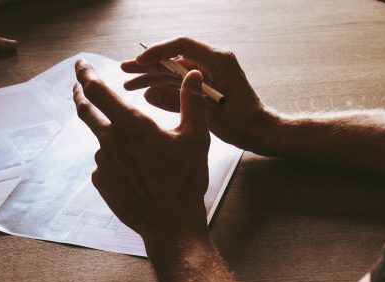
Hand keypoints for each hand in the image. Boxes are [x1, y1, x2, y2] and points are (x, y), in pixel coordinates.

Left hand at [72, 59, 210, 244]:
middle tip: (77, 85)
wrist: (171, 225)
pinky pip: (105, 163)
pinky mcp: (101, 181)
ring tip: (141, 153)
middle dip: (80, 94)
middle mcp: (111, 141)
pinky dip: (116, 160)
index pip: (98, 91)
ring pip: (102, 139)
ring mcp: (103, 163)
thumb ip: (192, 102)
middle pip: (86, 111)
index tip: (80, 64)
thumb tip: (192, 74)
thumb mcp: (195, 137)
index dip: (86, 74)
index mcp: (132, 125)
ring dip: (112, 136)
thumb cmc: (185, 181)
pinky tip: (136, 172)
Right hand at [122, 37, 282, 154]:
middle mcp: (212, 62)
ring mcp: (207, 74)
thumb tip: (149, 93)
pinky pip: (179, 83)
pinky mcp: (204, 86)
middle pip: (174, 58)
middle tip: (124, 70)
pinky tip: (145, 93)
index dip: (158, 51)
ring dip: (151, 77)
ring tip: (128, 83)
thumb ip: (178, 101)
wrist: (260, 132)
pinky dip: (162, 87)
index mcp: (218, 60)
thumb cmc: (243, 121)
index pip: (182, 45)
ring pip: (173, 71)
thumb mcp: (209, 112)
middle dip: (148, 65)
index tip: (139, 61)